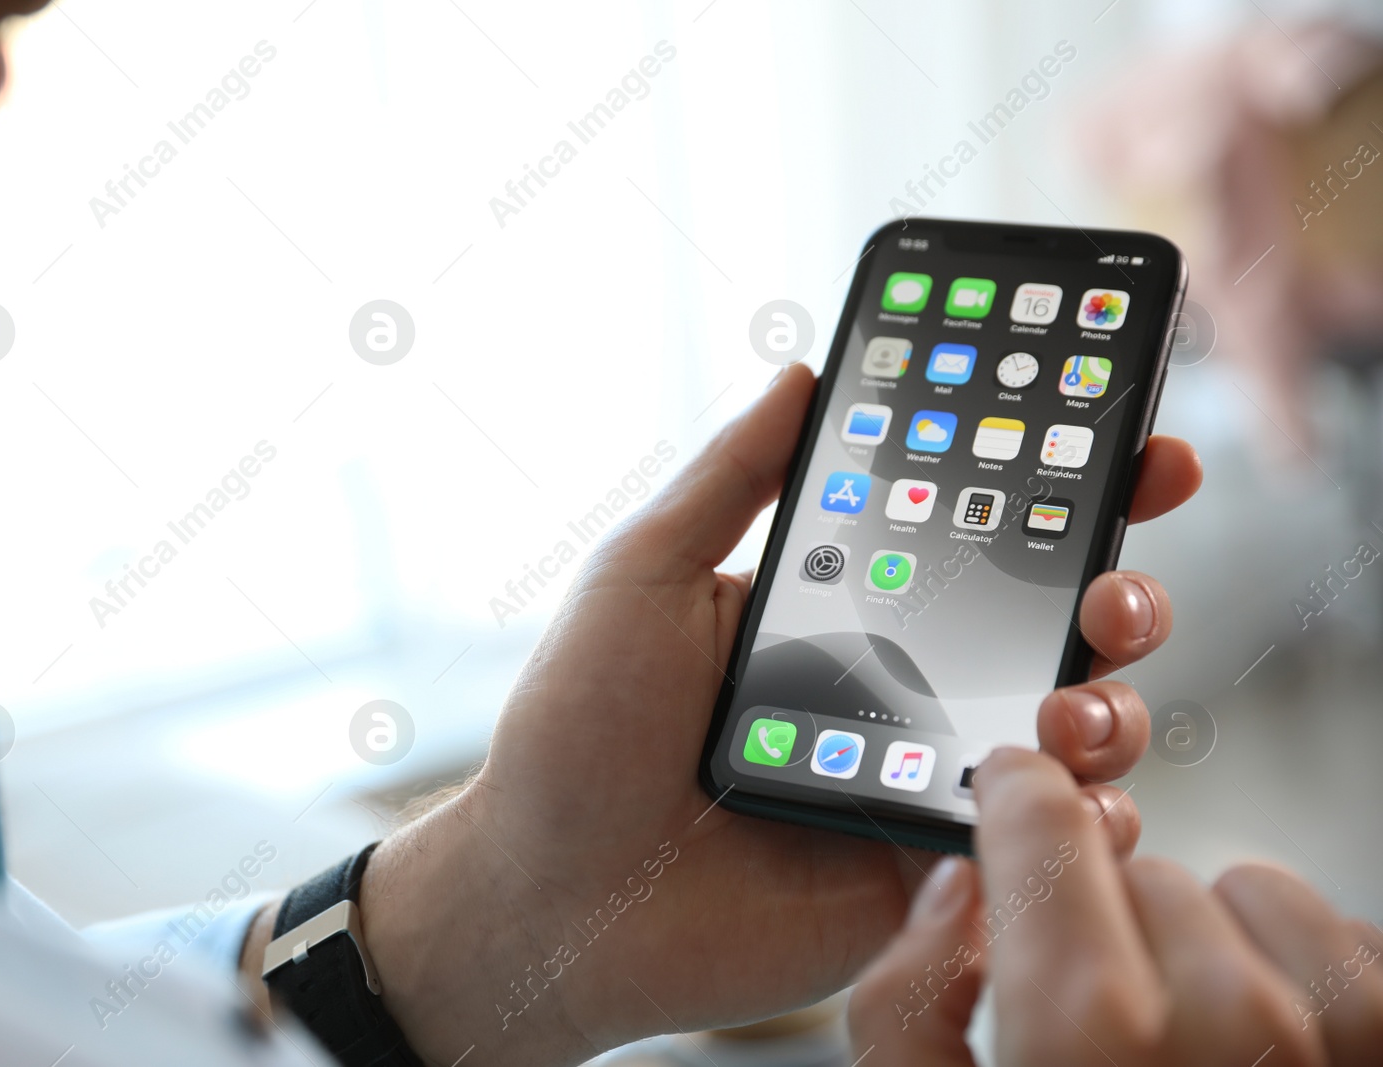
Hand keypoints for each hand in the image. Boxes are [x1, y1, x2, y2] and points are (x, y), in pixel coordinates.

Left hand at [358, 364, 1201, 1066]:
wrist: (551, 896)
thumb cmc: (576, 730)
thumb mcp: (643, 577)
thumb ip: (728, 478)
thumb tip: (800, 370)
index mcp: (841, 609)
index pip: (974, 536)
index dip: (1065, 490)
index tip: (1135, 447)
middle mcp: (899, 687)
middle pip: (1050, 629)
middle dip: (1120, 593)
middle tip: (1116, 587)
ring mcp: (919, 780)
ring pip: (1067, 733)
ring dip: (1108, 707)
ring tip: (1073, 704)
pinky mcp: (920, 870)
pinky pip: (1035, 846)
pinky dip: (1086, 827)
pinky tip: (1079, 804)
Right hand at [848, 748, 1382, 1065]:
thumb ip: (903, 1004)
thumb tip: (952, 895)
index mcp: (1089, 1027)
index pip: (1042, 818)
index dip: (1013, 797)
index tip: (1011, 794)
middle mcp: (1233, 1018)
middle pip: (1136, 865)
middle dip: (1107, 921)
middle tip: (1100, 1015)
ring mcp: (1338, 1025)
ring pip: (1241, 891)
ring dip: (1208, 948)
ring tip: (1188, 1044)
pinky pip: (1334, 937)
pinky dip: (1296, 975)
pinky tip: (1267, 1048)